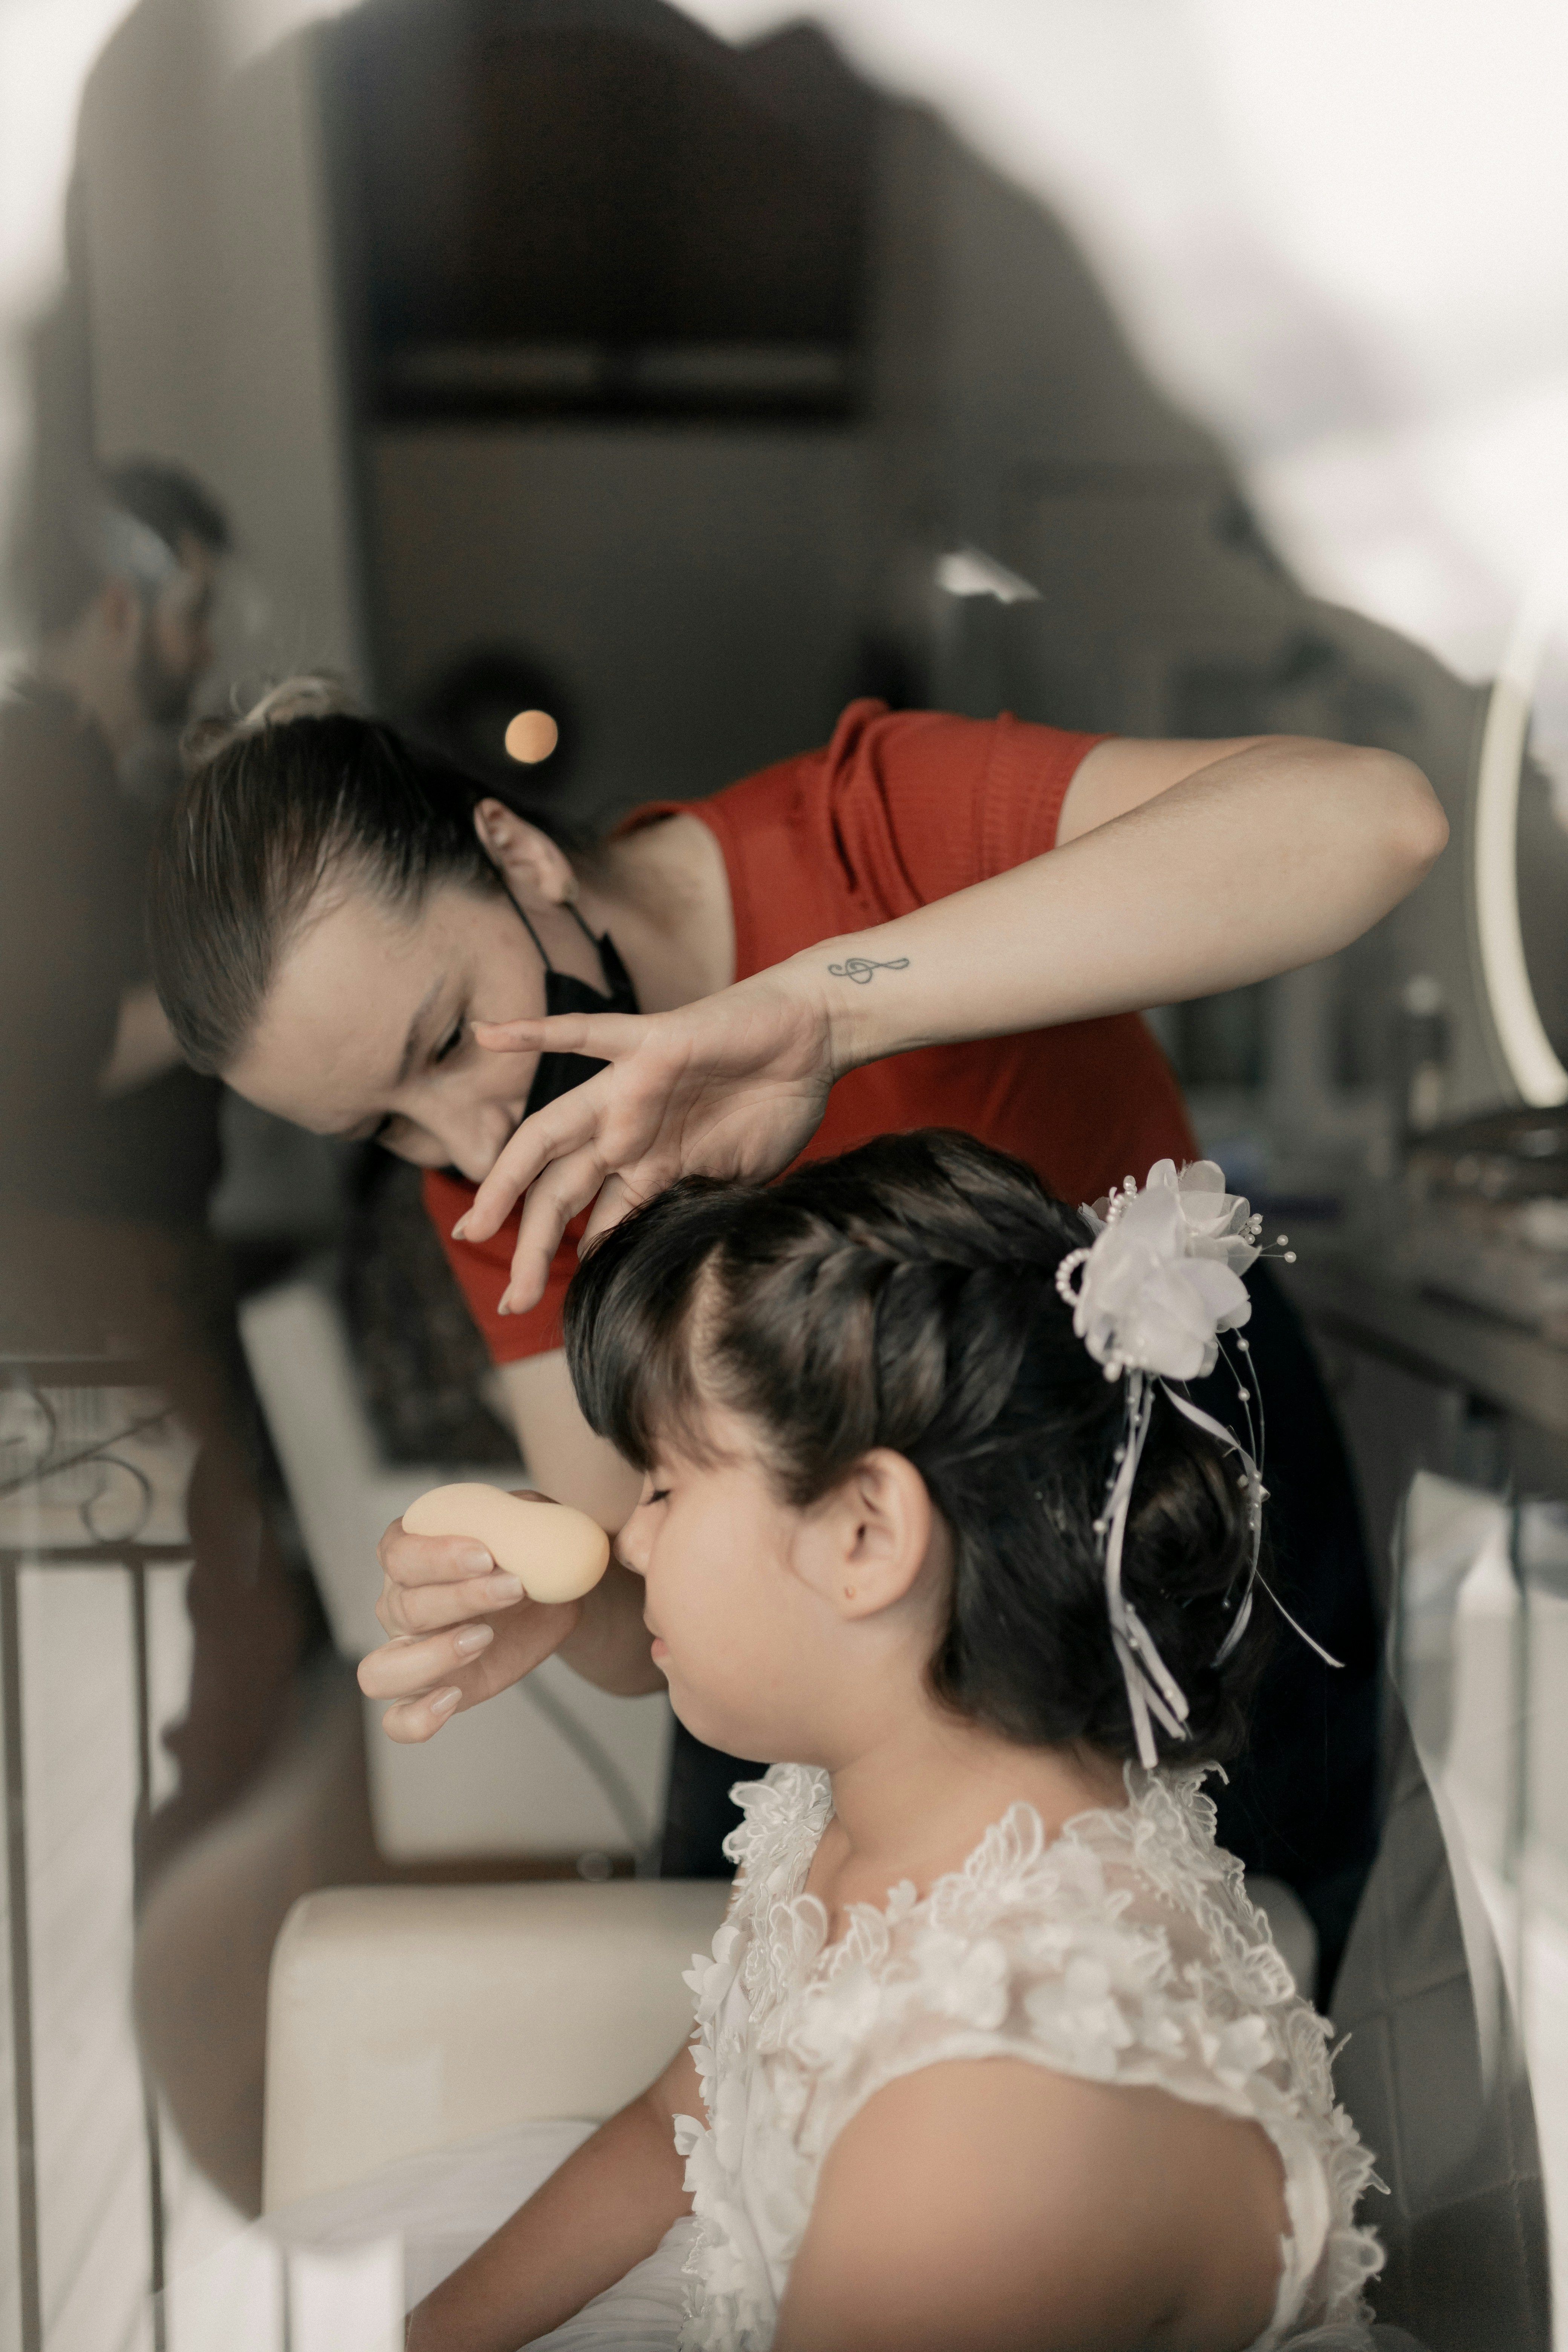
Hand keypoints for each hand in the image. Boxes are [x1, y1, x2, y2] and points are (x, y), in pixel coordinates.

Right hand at [358, 1489, 582, 1741]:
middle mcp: (397, 1602)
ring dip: (432, 1657)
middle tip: (513, 1587)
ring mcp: (406, 1651)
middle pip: (405, 1607)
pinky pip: (398, 1719)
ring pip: (381, 1670)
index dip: (439, 1557)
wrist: (554, 1593)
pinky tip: (452, 1698)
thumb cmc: (527, 1550)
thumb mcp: (528, 1523)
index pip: (401, 1555)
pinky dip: (417, 1718)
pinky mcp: (431, 1691)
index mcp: (407, 1551)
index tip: (486, 1556)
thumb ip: (516, 1523)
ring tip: (483, 1638)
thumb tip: (521, 1540)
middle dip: (462, 1599)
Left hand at [454, 963, 835, 1312]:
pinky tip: (487, 1034)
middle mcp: (626, 1133)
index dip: (563, 1264)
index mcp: (647, 1169)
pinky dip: (535, 1033)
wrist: (811, 1036)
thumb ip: (696, 1210)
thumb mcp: (736, 1181)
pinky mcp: (648, 1043)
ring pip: (551, 1136)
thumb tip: (671, 1263)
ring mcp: (629, 1089)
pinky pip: (586, 1034)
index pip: (593, 1223)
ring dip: (509, 1179)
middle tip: (511, 1300)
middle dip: (531, 1248)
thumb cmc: (779, 1105)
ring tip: (476, 1224)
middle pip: (560, 1194)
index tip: (533, 1305)